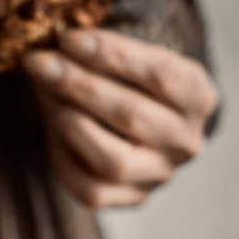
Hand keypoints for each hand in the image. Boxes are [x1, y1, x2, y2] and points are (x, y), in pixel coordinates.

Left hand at [24, 29, 218, 208]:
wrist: (142, 116)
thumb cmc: (132, 75)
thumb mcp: (131, 52)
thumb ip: (101, 50)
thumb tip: (51, 56)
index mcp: (199, 97)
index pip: (160, 75)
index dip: (111, 56)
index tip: (68, 39)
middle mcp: (187, 142)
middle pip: (132, 116)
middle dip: (79, 86)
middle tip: (40, 64)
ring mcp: (161, 176)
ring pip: (114, 161)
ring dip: (70, 122)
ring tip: (43, 93)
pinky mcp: (133, 198)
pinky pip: (92, 189)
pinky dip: (64, 156)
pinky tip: (53, 125)